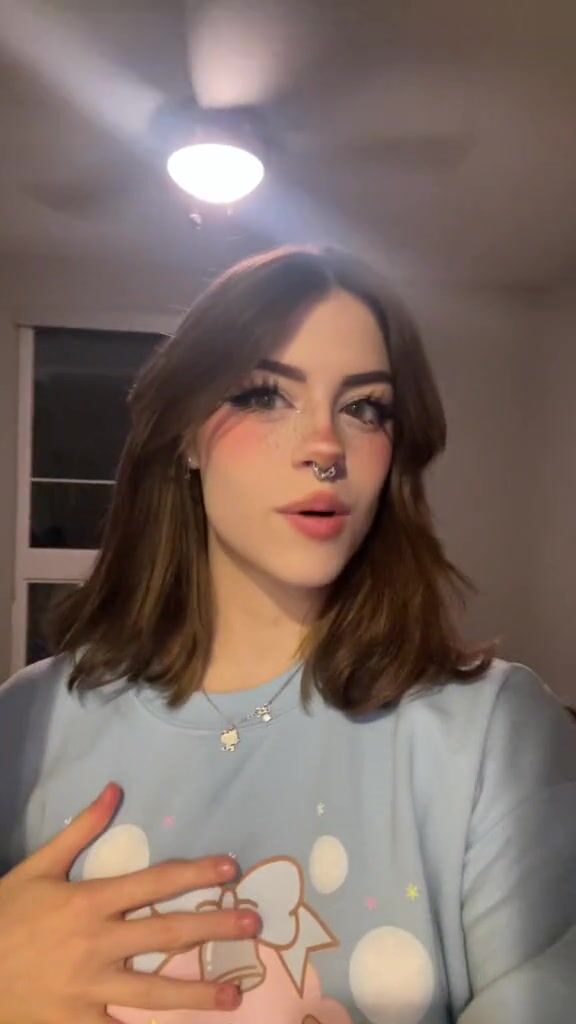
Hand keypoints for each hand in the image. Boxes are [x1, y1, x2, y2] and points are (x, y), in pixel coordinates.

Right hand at [0, 782, 258, 1022]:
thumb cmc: (4, 914)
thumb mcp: (38, 866)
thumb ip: (81, 829)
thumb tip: (115, 789)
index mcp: (90, 901)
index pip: (155, 883)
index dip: (196, 873)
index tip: (231, 867)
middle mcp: (97, 943)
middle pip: (166, 933)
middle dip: (214, 927)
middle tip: (254, 924)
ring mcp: (89, 988)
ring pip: (153, 992)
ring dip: (197, 992)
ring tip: (236, 995)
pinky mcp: (77, 1022)